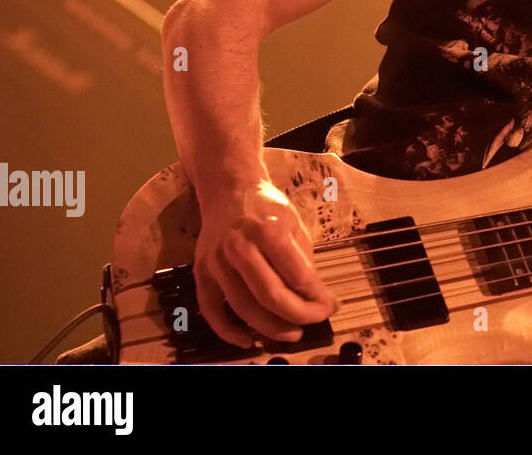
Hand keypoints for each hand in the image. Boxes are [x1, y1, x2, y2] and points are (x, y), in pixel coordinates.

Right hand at [192, 177, 337, 347]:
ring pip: (244, 308)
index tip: (330, 308)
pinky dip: (229, 331)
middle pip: (270, 297)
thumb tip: (316, 298)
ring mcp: (216, 262)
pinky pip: (212, 310)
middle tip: (312, 324)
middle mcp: (239, 248)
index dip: (316, 299)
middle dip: (297, 317)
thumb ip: (303, 260)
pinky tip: (249, 340)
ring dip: (270, 328)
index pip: (297, 277)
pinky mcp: (200, 273)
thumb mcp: (295, 224)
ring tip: (291, 334)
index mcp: (268, 231)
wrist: (228, 190)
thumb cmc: (267, 207)